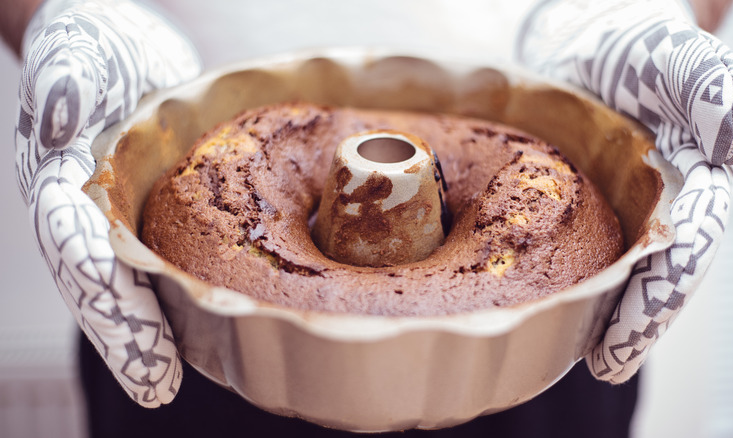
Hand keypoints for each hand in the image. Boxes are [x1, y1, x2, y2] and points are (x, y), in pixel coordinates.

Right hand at [14, 0, 199, 405]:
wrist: (118, 34)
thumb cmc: (85, 48)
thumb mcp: (71, 64)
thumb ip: (63, 93)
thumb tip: (59, 119)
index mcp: (70, 196)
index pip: (89, 269)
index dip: (119, 324)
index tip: (150, 375)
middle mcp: (104, 215)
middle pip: (121, 288)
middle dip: (143, 339)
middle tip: (163, 386)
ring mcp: (140, 213)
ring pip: (156, 276)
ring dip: (178, 320)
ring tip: (208, 362)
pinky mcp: (175, 202)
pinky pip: (190, 245)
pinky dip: (212, 275)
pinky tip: (244, 302)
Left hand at [516, 0, 732, 382]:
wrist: (586, 40)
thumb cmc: (638, 48)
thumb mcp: (677, 58)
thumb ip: (709, 88)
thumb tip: (731, 142)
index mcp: (687, 185)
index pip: (681, 253)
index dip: (659, 301)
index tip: (631, 343)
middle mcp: (654, 206)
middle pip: (649, 274)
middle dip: (632, 322)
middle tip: (605, 363)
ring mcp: (614, 207)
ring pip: (613, 268)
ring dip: (598, 312)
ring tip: (576, 352)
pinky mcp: (571, 201)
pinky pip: (568, 243)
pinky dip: (560, 275)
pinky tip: (539, 301)